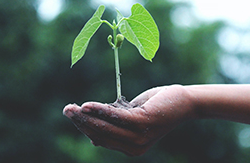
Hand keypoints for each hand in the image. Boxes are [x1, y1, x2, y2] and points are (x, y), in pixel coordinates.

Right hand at [63, 85, 194, 155]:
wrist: (183, 102)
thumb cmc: (156, 107)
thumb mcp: (132, 118)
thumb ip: (115, 126)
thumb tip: (93, 137)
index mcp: (130, 148)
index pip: (102, 139)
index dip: (85, 128)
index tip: (73, 115)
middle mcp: (134, 147)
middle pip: (101, 134)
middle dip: (81, 122)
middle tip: (66, 110)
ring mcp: (139, 137)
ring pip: (106, 127)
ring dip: (86, 117)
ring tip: (71, 108)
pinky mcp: (143, 123)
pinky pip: (116, 117)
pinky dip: (100, 110)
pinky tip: (87, 105)